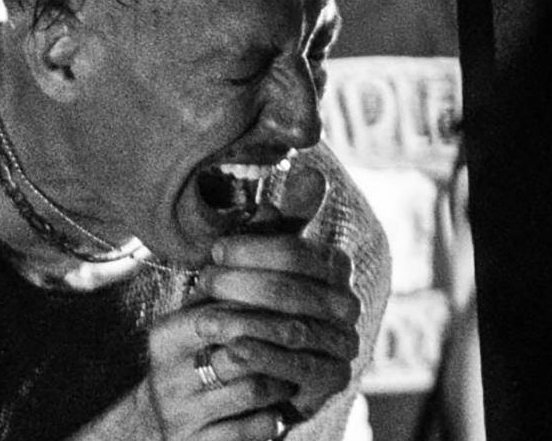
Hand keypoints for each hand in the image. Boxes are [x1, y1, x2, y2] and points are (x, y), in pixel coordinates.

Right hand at [130, 301, 302, 440]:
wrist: (157, 423)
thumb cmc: (190, 363)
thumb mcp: (194, 325)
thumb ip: (222, 295)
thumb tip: (268, 251)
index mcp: (165, 337)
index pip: (223, 313)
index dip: (266, 308)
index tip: (299, 305)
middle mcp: (168, 374)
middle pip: (241, 349)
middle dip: (280, 344)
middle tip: (309, 339)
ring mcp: (181, 413)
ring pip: (253, 389)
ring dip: (282, 381)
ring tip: (294, 375)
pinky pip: (251, 429)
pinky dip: (273, 418)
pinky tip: (279, 410)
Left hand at [186, 234, 360, 420]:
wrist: (263, 367)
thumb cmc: (255, 302)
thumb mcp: (260, 262)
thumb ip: (276, 226)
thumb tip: (310, 171)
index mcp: (335, 266)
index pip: (296, 252)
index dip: (253, 249)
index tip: (216, 250)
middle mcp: (348, 303)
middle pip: (292, 290)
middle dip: (242, 284)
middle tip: (205, 281)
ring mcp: (345, 343)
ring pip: (292, 329)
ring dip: (244, 322)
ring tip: (204, 320)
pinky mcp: (336, 379)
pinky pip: (298, 367)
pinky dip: (263, 357)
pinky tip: (231, 350)